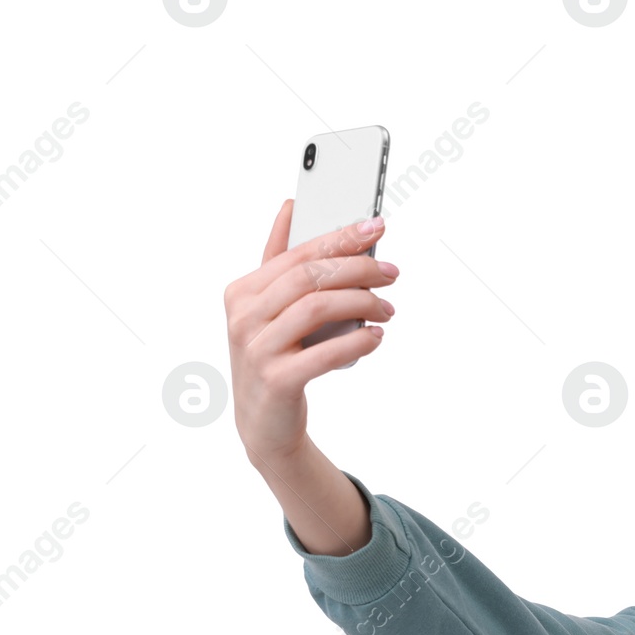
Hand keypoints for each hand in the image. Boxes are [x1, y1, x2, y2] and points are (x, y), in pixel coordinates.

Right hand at [223, 200, 398, 466]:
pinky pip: (325, 352)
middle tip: (391, 273)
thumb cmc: (275, 359)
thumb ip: (280, 263)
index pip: (297, 253)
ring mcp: (257, 348)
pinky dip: (357, 341)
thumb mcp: (270, 309)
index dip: (340, 237)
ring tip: (387, 310)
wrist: (265, 425)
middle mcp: (244, 316)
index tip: (377, 227)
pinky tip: (376, 337)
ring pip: (317, 308)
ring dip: (362, 303)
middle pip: (309, 277)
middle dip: (358, 269)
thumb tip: (290, 208)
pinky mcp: (277, 380)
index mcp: (243, 291)